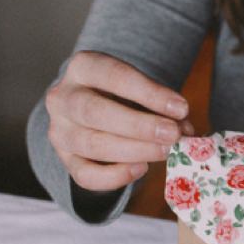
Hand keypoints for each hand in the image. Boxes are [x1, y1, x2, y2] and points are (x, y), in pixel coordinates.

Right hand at [45, 51, 193, 191]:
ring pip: (90, 144)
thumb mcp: (140, 90)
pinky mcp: (64, 159)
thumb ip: (160, 106)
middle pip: (94, 111)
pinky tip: (141, 169)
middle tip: (172, 135)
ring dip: (133, 150)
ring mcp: (59, 130)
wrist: (93, 108)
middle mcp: (62, 97)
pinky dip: (114, 176)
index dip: (149, 93)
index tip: (181, 108)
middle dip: (138, 126)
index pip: (113, 75)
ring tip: (164, 151)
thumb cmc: (123, 95)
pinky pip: (85, 175)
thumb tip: (185, 130)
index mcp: (83, 66)